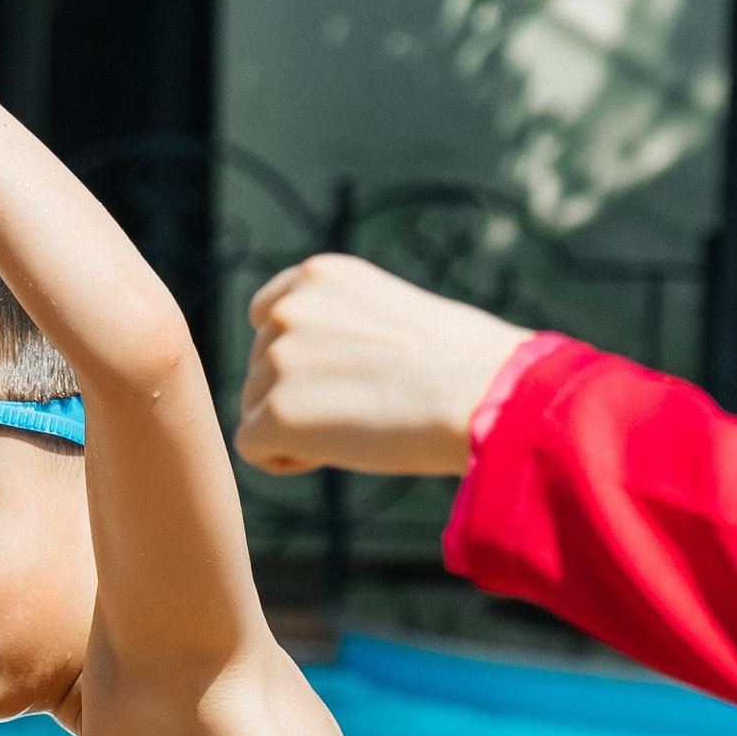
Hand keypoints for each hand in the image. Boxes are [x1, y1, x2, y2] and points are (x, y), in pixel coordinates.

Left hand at [237, 252, 527, 480]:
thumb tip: (314, 367)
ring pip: (256, 409)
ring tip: (359, 428)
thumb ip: (339, 325)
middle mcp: (288, 309)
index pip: (266, 317)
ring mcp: (278, 360)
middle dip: (297, 396)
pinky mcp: (276, 413)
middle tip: (365, 408)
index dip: (297, 357)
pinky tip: (333, 454)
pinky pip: (251, 448)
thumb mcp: (391, 313)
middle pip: (260, 369)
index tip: (345, 376)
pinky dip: (284, 460)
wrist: (484, 394)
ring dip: (294, 429)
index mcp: (318, 275)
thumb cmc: (460, 364)